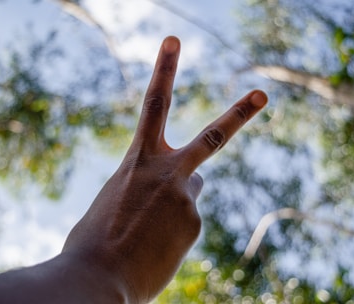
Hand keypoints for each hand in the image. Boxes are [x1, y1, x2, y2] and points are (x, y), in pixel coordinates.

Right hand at [62, 36, 267, 302]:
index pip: (153, 105)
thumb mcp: (111, 201)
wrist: (97, 277)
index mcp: (138, 160)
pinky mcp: (194, 223)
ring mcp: (186, 198)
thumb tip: (163, 198)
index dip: (164, 70)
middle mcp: (168, 172)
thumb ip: (141, 188)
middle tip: (260, 96)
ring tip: (150, 230)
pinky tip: (155, 247)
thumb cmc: (93, 240)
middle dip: (238, 114)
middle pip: (212, 137)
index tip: (174, 42)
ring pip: (192, 192)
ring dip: (177, 204)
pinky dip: (174, 232)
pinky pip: (187, 223)